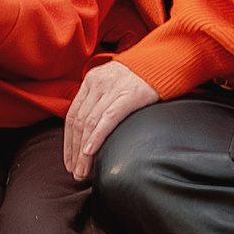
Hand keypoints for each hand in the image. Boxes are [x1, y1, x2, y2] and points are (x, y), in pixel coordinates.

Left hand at [63, 61, 159, 179]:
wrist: (165, 61)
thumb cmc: (141, 78)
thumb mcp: (114, 83)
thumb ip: (101, 100)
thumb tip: (90, 130)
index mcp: (91, 80)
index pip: (72, 115)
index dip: (68, 141)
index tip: (69, 161)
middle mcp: (97, 83)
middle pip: (79, 122)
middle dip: (74, 151)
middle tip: (75, 172)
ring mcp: (112, 88)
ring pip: (90, 124)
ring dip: (83, 152)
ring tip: (83, 171)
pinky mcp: (128, 94)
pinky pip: (107, 118)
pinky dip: (96, 137)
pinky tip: (90, 152)